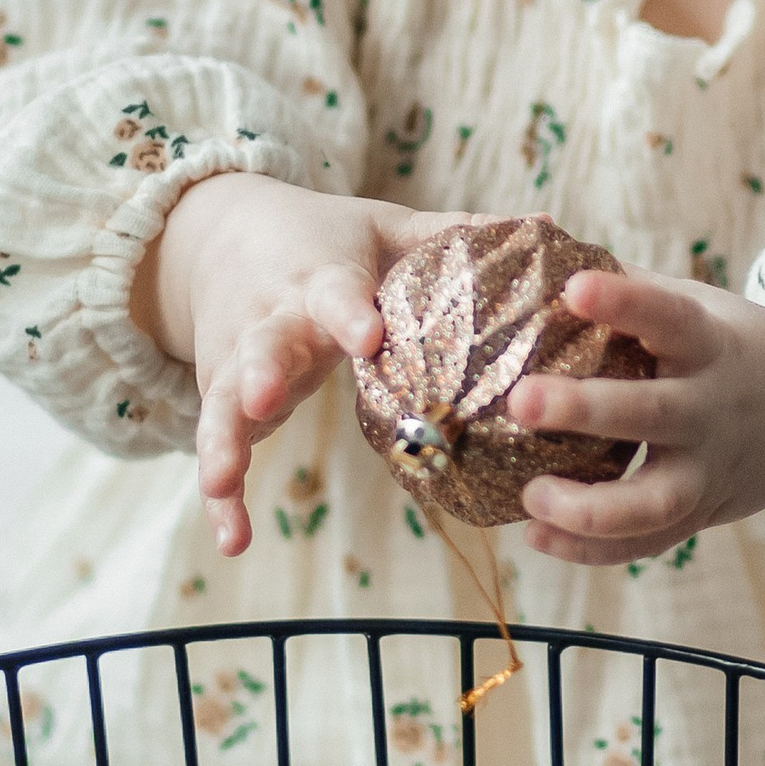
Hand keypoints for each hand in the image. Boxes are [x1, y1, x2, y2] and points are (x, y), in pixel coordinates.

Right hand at [138, 176, 455, 557]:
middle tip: (262, 399)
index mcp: (321, 279)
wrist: (222, 238)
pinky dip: (221, 499)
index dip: (348, 314)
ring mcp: (239, 363)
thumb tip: (546, 224)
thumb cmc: (328, 240)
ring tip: (223, 482)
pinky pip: (218, 449)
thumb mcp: (386, 228)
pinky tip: (232, 541)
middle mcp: (273, 320)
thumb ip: (453, 233)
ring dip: (223, 442)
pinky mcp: (223, 401)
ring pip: (224, 403)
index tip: (367, 338)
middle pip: (263, 347)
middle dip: (261, 373)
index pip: (335, 294)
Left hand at [509, 272, 764, 566]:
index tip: (574, 287)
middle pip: (654, 414)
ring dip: (589, 506)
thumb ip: (625, 286)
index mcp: (710, 344)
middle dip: (586, 410)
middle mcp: (714, 408)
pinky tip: (534, 535)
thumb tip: (535, 243)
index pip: (669, 316)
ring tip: (529, 494)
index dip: (624, 302)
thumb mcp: (696, 307)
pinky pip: (645, 542)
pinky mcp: (701, 513)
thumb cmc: (726, 347)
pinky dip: (590, 548)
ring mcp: (710, 468)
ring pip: (654, 500)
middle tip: (520, 399)